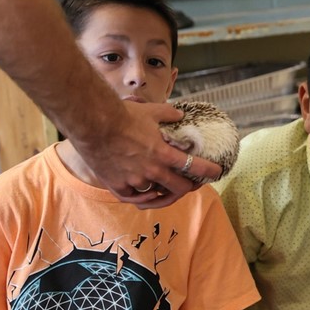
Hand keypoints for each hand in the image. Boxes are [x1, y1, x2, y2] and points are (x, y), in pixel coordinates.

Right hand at [73, 100, 221, 208]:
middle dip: (188, 188)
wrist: (93, 122)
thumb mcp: (152, 111)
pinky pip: (134, 199)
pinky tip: (147, 195)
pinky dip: (142, 198)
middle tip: (191, 184)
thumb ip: (169, 114)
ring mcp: (134, 181)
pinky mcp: (117, 186)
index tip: (216, 173)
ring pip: (156, 196)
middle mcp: (152, 171)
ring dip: (164, 193)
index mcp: (164, 154)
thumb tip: (180, 114)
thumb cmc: (122, 115)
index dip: (209, 172)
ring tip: (168, 190)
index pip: (194, 167)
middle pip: (179, 189)